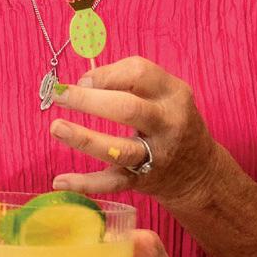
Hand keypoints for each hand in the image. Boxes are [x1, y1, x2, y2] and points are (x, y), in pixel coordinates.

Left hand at [48, 57, 223, 207]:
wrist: (200, 171)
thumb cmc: (171, 121)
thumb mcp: (165, 94)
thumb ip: (130, 81)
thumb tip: (83, 81)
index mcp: (173, 94)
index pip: (139, 73)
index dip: (106, 74)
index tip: (83, 79)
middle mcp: (168, 124)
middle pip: (128, 109)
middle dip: (90, 100)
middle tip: (60, 95)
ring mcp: (156, 155)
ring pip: (119, 149)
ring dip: (85, 139)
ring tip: (56, 127)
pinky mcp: (143, 181)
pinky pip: (112, 183)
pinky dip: (85, 184)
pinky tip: (60, 181)